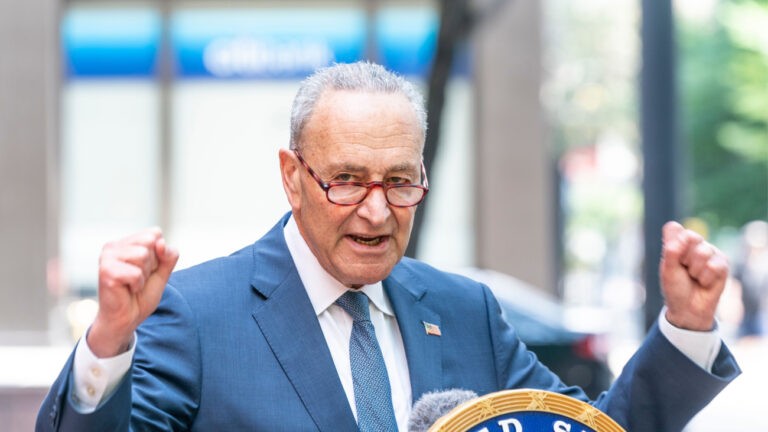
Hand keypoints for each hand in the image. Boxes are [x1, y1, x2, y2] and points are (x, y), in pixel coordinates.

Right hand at [87, 228, 178, 357]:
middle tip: (138, 278)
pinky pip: (135, 273)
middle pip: (150, 242)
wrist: (126, 319)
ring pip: (142, 255)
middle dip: (151, 264)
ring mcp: (107, 257)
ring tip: (132, 284)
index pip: (155, 234)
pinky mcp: (105, 271)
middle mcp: (113, 246)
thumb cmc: (140, 295)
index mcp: (126, 242)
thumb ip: (168, 256)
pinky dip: (136, 285)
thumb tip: (161, 242)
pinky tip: (127, 290)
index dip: (158, 255)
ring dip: (143, 275)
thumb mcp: (162, 273)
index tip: (146, 270)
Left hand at [660, 221, 728, 330]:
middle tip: (684, 270)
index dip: (672, 243)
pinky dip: (706, 278)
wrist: (689, 309)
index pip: (674, 228)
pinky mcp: (723, 263)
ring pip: (703, 251)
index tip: (671, 258)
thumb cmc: (675, 288)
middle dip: (684, 258)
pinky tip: (704, 283)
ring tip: (694, 277)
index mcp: (677, 242)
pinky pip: (715, 265)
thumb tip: (685, 234)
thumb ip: (672, 251)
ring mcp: (710, 252)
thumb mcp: (667, 270)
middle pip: (691, 236)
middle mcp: (694, 244)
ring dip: (695, 270)